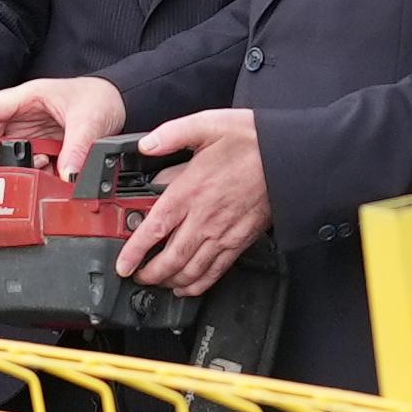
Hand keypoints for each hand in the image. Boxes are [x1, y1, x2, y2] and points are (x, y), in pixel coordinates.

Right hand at [0, 77, 126, 190]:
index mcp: (29, 97)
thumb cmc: (100, 97)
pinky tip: (37, 178)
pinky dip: (30, 172)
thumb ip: (77, 147)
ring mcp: (34, 130)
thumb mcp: (88, 120)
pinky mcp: (45, 145)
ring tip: (10, 179)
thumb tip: (66, 173)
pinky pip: (29, 161)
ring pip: (8, 150)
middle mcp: (26, 113)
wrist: (120, 102)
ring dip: (7, 166)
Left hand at [119, 109, 270, 296]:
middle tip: (136, 276)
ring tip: (157, 283)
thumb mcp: (206, 124)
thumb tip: (146, 144)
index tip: (122, 264)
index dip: (135, 251)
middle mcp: (205, 218)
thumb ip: (172, 134)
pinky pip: (216, 271)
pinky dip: (199, 285)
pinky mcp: (240, 241)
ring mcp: (223, 233)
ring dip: (171, 282)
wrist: (289, 158)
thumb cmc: (252, 141)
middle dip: (149, 274)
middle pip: (171, 258)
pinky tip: (188, 287)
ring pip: (192, 270)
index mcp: (191, 190)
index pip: (155, 228)